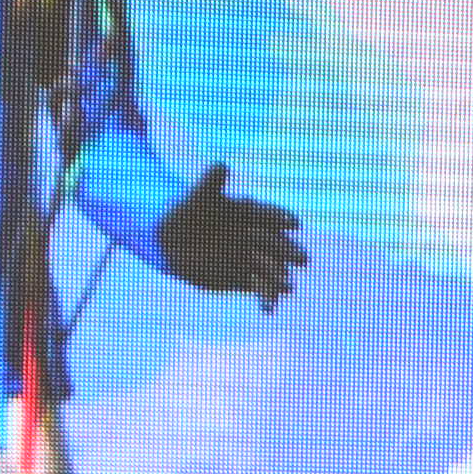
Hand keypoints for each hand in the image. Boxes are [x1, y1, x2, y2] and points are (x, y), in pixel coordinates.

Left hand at [157, 163, 308, 308]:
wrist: (171, 240)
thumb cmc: (185, 212)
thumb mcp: (196, 196)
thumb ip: (210, 183)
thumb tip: (221, 165)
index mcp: (250, 212)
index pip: (270, 214)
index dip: (281, 218)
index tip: (292, 223)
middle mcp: (256, 235)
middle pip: (277, 244)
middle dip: (289, 252)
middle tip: (301, 259)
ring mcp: (251, 257)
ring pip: (271, 268)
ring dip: (280, 278)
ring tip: (287, 289)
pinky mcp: (243, 277)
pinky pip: (259, 288)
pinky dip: (265, 297)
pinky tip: (268, 308)